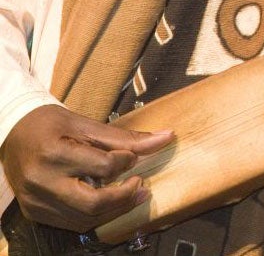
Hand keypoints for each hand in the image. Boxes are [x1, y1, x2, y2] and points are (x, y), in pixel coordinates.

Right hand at [0, 104, 172, 231]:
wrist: (14, 133)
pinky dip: (94, 215)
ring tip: (132, 194)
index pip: (103, 166)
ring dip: (114, 210)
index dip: (126, 161)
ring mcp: (36, 201)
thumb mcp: (87, 124)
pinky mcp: (34, 212)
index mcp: (55, 153)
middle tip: (140, 184)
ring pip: (84, 219)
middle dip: (123, 197)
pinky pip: (71, 222)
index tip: (133, 157)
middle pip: (93, 203)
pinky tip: (109, 203)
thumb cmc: (52, 125)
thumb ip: (126, 137)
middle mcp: (42, 182)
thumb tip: (166, 137)